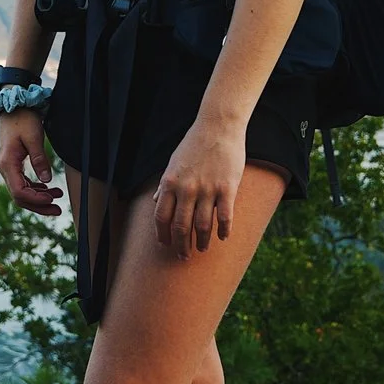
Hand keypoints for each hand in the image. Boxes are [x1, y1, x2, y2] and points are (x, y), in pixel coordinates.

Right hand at [0, 109, 63, 216]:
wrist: (13, 106)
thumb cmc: (22, 119)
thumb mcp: (34, 138)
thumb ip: (40, 160)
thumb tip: (47, 180)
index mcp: (7, 164)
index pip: (19, 192)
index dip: (36, 199)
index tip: (52, 199)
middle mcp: (5, 169)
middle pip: (20, 197)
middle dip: (39, 206)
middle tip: (58, 210)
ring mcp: (8, 167)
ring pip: (22, 191)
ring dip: (39, 197)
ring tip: (58, 197)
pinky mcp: (13, 165)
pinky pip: (23, 183)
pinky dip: (36, 188)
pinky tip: (48, 188)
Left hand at [153, 117, 245, 256]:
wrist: (218, 126)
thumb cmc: (194, 144)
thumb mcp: (173, 163)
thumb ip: (165, 185)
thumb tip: (155, 201)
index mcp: (170, 183)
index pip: (162, 217)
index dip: (163, 235)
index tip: (166, 245)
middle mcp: (187, 189)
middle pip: (181, 227)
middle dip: (181, 245)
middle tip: (184, 256)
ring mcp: (207, 189)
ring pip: (203, 225)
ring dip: (202, 241)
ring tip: (203, 248)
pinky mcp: (227, 188)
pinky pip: (225, 216)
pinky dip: (224, 230)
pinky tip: (223, 237)